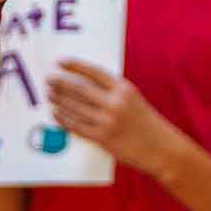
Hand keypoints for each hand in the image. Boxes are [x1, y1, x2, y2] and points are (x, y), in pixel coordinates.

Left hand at [46, 60, 174, 173]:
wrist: (161, 149)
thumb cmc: (146, 123)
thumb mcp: (134, 100)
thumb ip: (112, 92)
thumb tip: (83, 86)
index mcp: (124, 89)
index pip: (94, 72)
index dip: (75, 65)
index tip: (60, 62)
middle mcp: (115, 102)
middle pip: (80, 88)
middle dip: (61, 82)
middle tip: (48, 79)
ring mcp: (108, 121)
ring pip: (75, 107)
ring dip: (59, 100)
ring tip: (49, 95)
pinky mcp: (102, 138)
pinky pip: (76, 126)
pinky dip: (64, 119)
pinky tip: (56, 113)